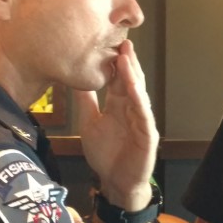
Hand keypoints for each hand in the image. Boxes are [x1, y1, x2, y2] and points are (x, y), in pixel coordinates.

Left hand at [73, 39, 157, 210]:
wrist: (115, 182)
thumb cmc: (106, 155)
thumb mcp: (89, 123)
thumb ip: (86, 103)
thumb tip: (75, 81)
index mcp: (118, 105)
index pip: (118, 79)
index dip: (114, 62)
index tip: (107, 42)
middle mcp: (131, 109)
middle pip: (130, 80)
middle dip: (127, 62)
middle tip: (121, 40)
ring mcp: (141, 120)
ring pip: (138, 93)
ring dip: (132, 75)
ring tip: (126, 57)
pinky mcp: (147, 134)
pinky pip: (143, 113)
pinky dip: (138, 98)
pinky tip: (132, 86)